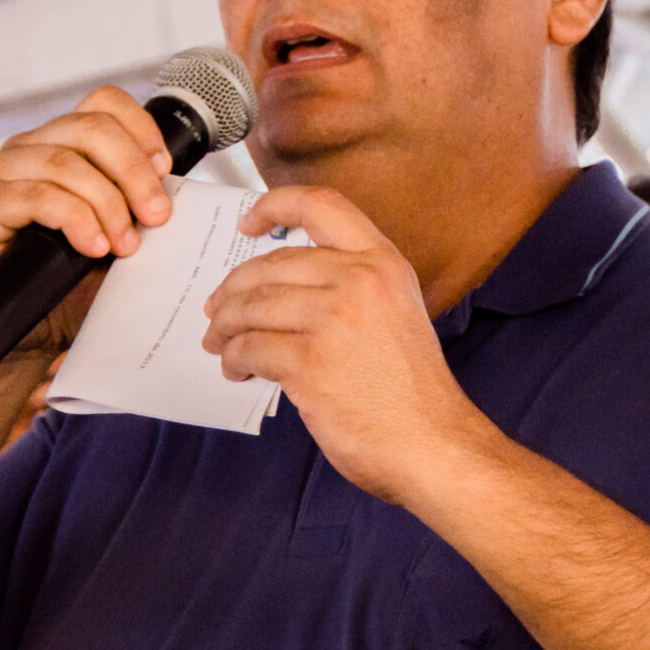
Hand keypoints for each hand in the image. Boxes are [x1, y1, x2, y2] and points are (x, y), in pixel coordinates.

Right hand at [0, 87, 173, 363]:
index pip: (103, 104)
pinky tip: (92, 246)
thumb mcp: (114, 239)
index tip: (167, 172)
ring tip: (125, 246)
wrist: (20, 339)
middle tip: (157, 216)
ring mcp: (0, 173)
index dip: (141, 129)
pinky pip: (37, 194)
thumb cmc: (65, 287)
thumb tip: (175, 195)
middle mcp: (28, 149)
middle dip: (133, 172)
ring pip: (66, 162)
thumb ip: (136, 210)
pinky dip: (74, 219)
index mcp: (61, 144)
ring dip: (108, 203)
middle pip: (90, 127)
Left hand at [201, 184, 493, 504]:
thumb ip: (351, 287)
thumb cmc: (412, 392)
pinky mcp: (309, 363)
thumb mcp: (396, 312)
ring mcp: (333, 320)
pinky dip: (234, 359)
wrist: (431, 445)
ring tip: (220, 344)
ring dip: (225, 327)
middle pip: (270, 264)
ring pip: (251, 306)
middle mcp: (358, 281)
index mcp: (382, 263)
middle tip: (217, 310)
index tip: (248, 222)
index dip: (274, 205)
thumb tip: (282, 290)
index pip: (320, 205)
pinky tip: (238, 370)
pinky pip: (249, 348)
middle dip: (232, 289)